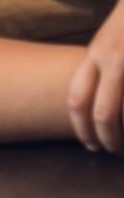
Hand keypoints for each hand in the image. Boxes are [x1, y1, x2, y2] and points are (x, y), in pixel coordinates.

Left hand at [68, 0, 123, 153]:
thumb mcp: (107, 46)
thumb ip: (98, 71)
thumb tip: (90, 108)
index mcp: (95, 56)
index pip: (77, 99)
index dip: (81, 128)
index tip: (89, 144)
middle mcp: (112, 60)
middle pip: (102, 114)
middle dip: (107, 139)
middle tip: (113, 151)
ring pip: (123, 114)